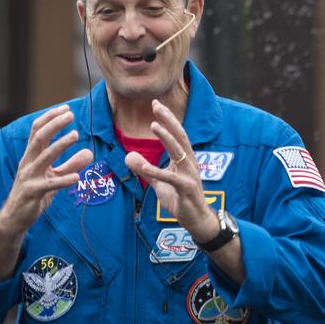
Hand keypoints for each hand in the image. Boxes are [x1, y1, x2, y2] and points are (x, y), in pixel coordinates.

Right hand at [0, 105, 92, 236]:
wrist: (15, 218)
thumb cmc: (35, 194)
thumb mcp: (54, 177)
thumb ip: (71, 165)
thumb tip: (90, 153)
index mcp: (31, 156)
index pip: (37, 130)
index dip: (50, 117)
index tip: (65, 108)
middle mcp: (28, 163)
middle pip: (39, 137)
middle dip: (54, 124)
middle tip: (70, 115)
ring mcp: (29, 177)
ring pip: (44, 157)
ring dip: (60, 144)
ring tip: (75, 135)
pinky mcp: (33, 193)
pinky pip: (50, 185)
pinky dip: (64, 180)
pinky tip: (77, 178)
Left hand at [124, 100, 219, 243]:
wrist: (196, 220)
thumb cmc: (180, 199)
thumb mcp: (159, 183)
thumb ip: (145, 170)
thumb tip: (129, 156)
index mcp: (184, 159)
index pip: (176, 134)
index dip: (167, 119)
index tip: (155, 104)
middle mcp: (189, 162)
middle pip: (179, 136)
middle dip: (168, 120)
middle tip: (156, 105)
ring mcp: (190, 175)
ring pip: (179, 151)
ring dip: (166, 138)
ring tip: (154, 125)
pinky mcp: (187, 188)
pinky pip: (171, 178)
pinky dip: (157, 172)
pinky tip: (145, 166)